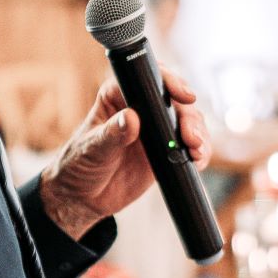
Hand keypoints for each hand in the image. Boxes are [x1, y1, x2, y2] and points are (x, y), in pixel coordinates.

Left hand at [39, 64, 211, 238]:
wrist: (82, 197)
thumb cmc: (78, 164)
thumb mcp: (91, 149)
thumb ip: (111, 134)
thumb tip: (130, 118)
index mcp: (118, 97)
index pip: (147, 79)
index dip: (169, 82)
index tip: (183, 95)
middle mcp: (140, 109)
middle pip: (174, 101)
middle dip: (189, 116)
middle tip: (191, 136)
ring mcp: (154, 131)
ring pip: (186, 122)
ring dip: (198, 133)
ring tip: (197, 151)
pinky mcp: (164, 153)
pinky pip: (188, 147)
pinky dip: (198, 153)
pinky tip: (197, 161)